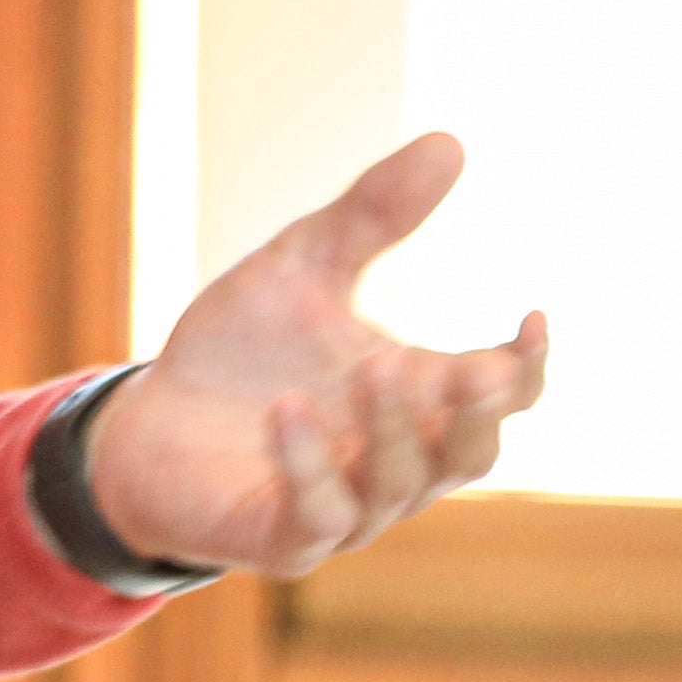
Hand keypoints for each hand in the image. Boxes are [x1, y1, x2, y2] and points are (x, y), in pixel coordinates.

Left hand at [93, 130, 549, 577]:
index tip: (532, 317)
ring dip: (393, 431)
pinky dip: (308, 463)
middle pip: (472, 454)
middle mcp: (397, 461)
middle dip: (479, 414)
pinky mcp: (285, 539)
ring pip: (401, 484)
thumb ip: (372, 215)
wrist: (148, 420)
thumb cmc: (241, 350)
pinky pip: (318, 512)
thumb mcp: (303, 265)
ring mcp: (348, 507)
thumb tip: (450, 142)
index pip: (503, 393)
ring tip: (374, 368)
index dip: (526, 366)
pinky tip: (287, 410)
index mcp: (419, 397)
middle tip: (475, 371)